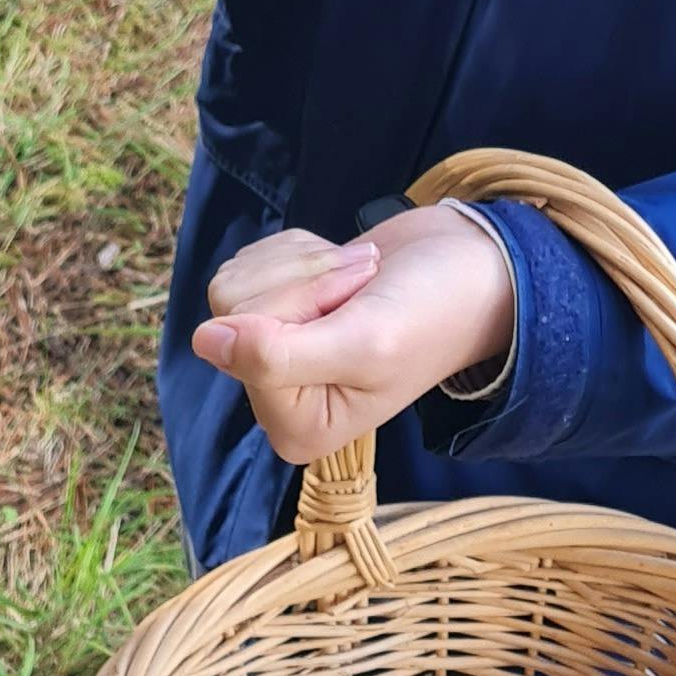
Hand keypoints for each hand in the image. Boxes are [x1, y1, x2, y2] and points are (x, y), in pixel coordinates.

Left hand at [192, 204, 517, 465]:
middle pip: (231, 305)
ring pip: (238, 280)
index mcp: (297, 426)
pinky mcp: (279, 303)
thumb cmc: (432, 313)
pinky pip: (256, 259)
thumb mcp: (364, 342)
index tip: (357, 304)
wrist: (472, 266)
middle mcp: (277, 394)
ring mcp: (275, 349)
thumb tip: (203, 341)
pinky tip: (347, 268)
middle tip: (361, 286)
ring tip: (359, 277)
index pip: (242, 341)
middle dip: (302, 278)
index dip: (299, 303)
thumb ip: (278, 355)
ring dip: (305, 262)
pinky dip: (304, 250)